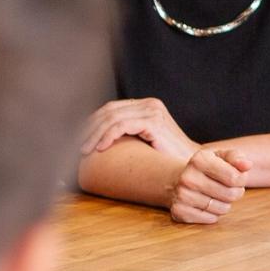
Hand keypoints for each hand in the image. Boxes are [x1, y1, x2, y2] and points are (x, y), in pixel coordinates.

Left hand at [81, 97, 197, 161]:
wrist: (192, 166)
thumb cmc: (167, 159)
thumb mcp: (144, 142)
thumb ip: (128, 134)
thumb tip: (95, 142)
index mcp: (147, 105)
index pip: (111, 109)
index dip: (92, 122)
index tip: (78, 139)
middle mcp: (150, 104)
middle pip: (109, 111)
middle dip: (89, 128)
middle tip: (77, 146)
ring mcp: (152, 111)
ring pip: (112, 118)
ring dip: (94, 134)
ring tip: (84, 150)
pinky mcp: (153, 122)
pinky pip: (121, 125)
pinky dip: (107, 136)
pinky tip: (100, 148)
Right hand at [166, 147, 250, 224]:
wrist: (177, 179)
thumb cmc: (207, 167)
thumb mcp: (221, 156)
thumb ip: (237, 157)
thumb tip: (247, 165)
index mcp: (199, 160)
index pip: (234, 178)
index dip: (242, 179)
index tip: (237, 177)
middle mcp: (187, 178)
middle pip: (230, 195)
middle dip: (235, 192)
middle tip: (228, 187)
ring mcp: (181, 196)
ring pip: (222, 209)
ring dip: (225, 203)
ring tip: (217, 195)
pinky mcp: (179, 212)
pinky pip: (211, 219)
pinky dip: (214, 213)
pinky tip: (207, 203)